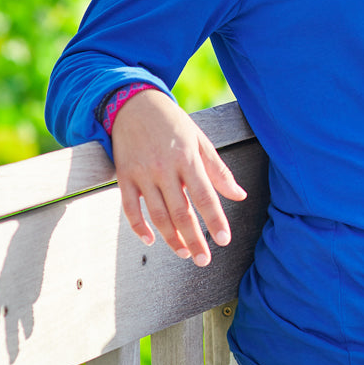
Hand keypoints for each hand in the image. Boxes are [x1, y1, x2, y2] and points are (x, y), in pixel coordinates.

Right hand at [111, 89, 246, 264]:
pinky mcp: (124, 177)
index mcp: (187, 158)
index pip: (205, 195)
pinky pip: (130, 209)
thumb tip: (239, 195)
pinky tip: (151, 240)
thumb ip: (218, 170)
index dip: (215, 219)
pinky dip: (139, 227)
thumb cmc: (173, 124)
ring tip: (184, 253)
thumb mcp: (200, 141)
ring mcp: (142, 174)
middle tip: (204, 260)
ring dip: (171, 238)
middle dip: (194, 239)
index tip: (224, 239)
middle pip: (181, 212)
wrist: (134, 104)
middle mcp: (164, 168)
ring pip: (157, 215)